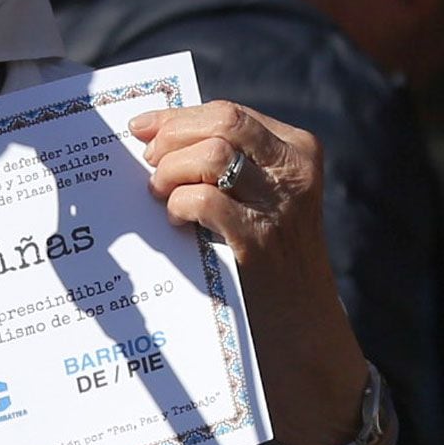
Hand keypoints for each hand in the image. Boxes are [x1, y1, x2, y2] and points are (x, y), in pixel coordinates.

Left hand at [131, 101, 380, 444]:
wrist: (302, 331)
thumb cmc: (269, 258)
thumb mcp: (264, 198)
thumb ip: (229, 164)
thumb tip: (159, 134)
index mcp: (297, 151)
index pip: (230, 113)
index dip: (178, 116)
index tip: (141, 126)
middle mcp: (294, 172)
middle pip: (222, 122)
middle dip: (173, 136)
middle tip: (149, 163)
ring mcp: (281, 205)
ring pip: (212, 154)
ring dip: (173, 171)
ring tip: (161, 194)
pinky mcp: (260, 241)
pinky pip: (205, 198)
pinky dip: (180, 204)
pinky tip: (177, 221)